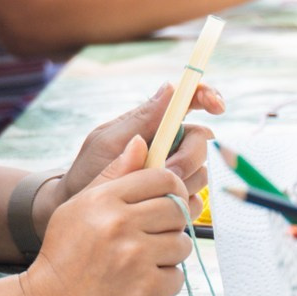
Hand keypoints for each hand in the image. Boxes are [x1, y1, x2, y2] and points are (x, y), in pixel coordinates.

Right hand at [20, 137, 193, 295]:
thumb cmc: (62, 257)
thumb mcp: (78, 207)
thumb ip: (113, 174)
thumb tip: (140, 143)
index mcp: (104, 200)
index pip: (162, 178)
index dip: (171, 188)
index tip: (166, 200)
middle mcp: (121, 225)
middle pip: (177, 209)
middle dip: (170, 222)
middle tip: (151, 236)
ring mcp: (137, 258)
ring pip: (182, 243)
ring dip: (168, 253)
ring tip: (142, 262)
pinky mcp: (149, 289)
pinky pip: (177, 276)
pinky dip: (163, 282)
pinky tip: (138, 284)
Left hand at [53, 80, 218, 211]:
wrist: (80, 208)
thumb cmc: (89, 169)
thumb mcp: (108, 140)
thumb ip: (142, 118)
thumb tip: (171, 87)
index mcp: (155, 124)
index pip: (190, 101)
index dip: (208, 97)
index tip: (216, 107)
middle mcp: (171, 145)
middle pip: (202, 141)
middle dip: (188, 157)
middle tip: (165, 171)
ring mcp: (177, 173)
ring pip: (202, 173)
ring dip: (180, 182)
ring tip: (148, 190)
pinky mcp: (178, 200)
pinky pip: (196, 201)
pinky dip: (179, 204)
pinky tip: (156, 206)